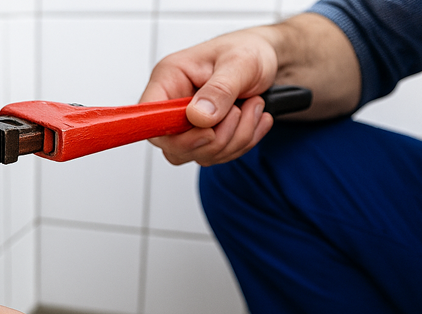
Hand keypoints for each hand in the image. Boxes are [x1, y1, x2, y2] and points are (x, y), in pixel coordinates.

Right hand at [141, 27, 278, 165]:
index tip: (207, 132)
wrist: (271, 58)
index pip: (150, 119)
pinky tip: (253, 117)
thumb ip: (219, 90)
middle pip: (175, 146)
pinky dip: (243, 142)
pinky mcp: (204, 136)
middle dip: (216, 138)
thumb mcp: (240, 62)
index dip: (174, 135)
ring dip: (235, 138)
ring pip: (200, 154)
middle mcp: (173, 103)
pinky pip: (218, 156)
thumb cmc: (250, 50)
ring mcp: (188, 124)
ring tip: (253, 106)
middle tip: (239, 111)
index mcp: (169, 79)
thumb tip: (198, 116)